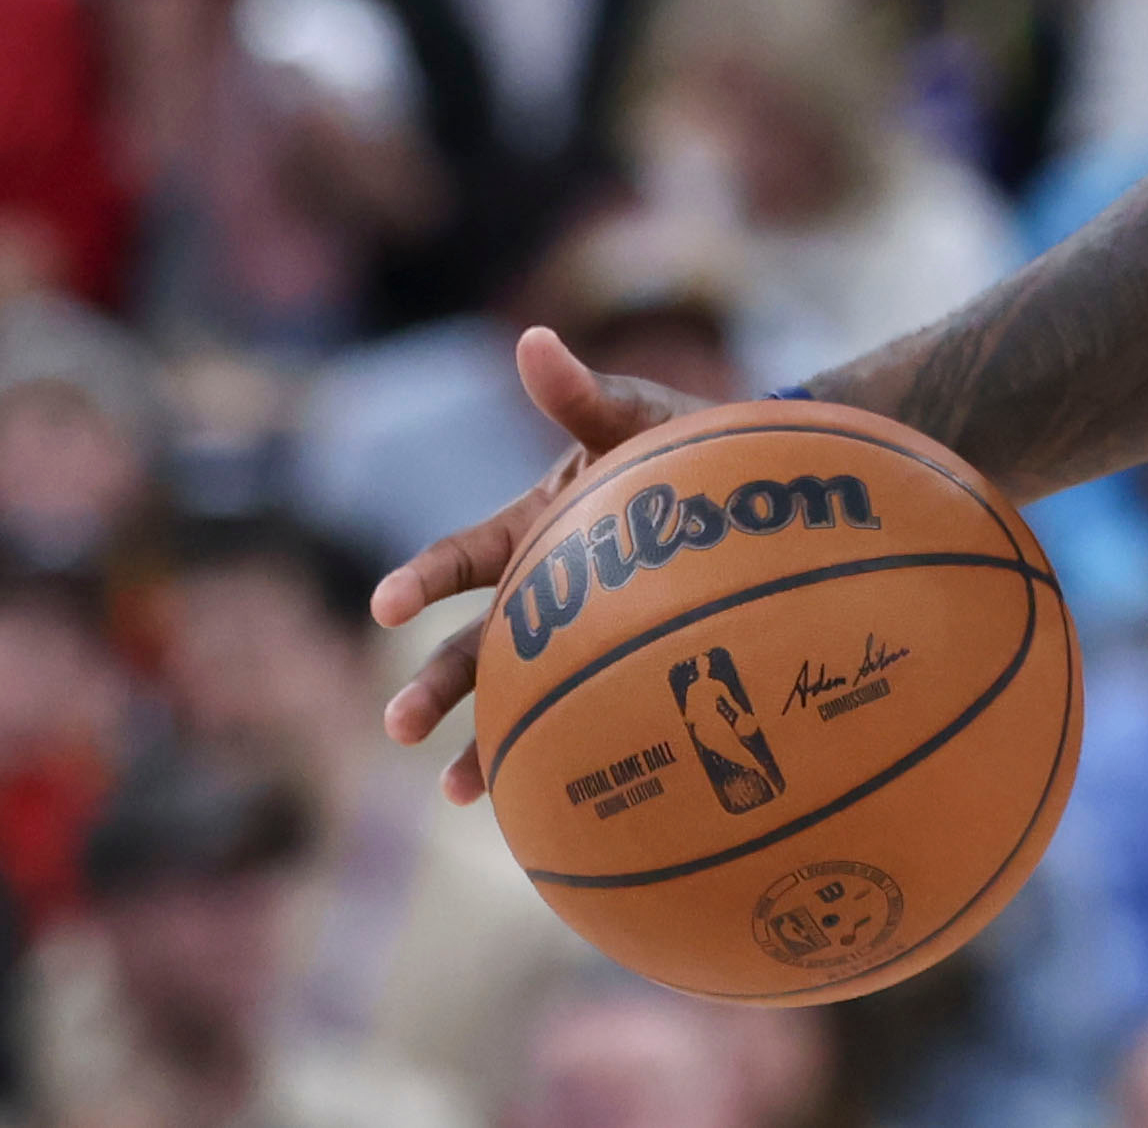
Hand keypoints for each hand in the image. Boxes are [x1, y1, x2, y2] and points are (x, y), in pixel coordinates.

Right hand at [373, 328, 698, 800]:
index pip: (461, 557)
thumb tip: (532, 339)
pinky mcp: (624, 668)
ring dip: (481, 743)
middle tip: (399, 727)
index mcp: (532, 529)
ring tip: (461, 793)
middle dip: (432, 686)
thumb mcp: (637, 415)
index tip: (386, 608)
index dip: (420, 581)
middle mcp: (542, 592)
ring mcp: (579, 636)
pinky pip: (590, 717)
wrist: (761, 491)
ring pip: (517, 697)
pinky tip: (557, 808)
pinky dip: (569, 759)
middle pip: (472, 648)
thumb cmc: (688, 444)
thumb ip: (584, 394)